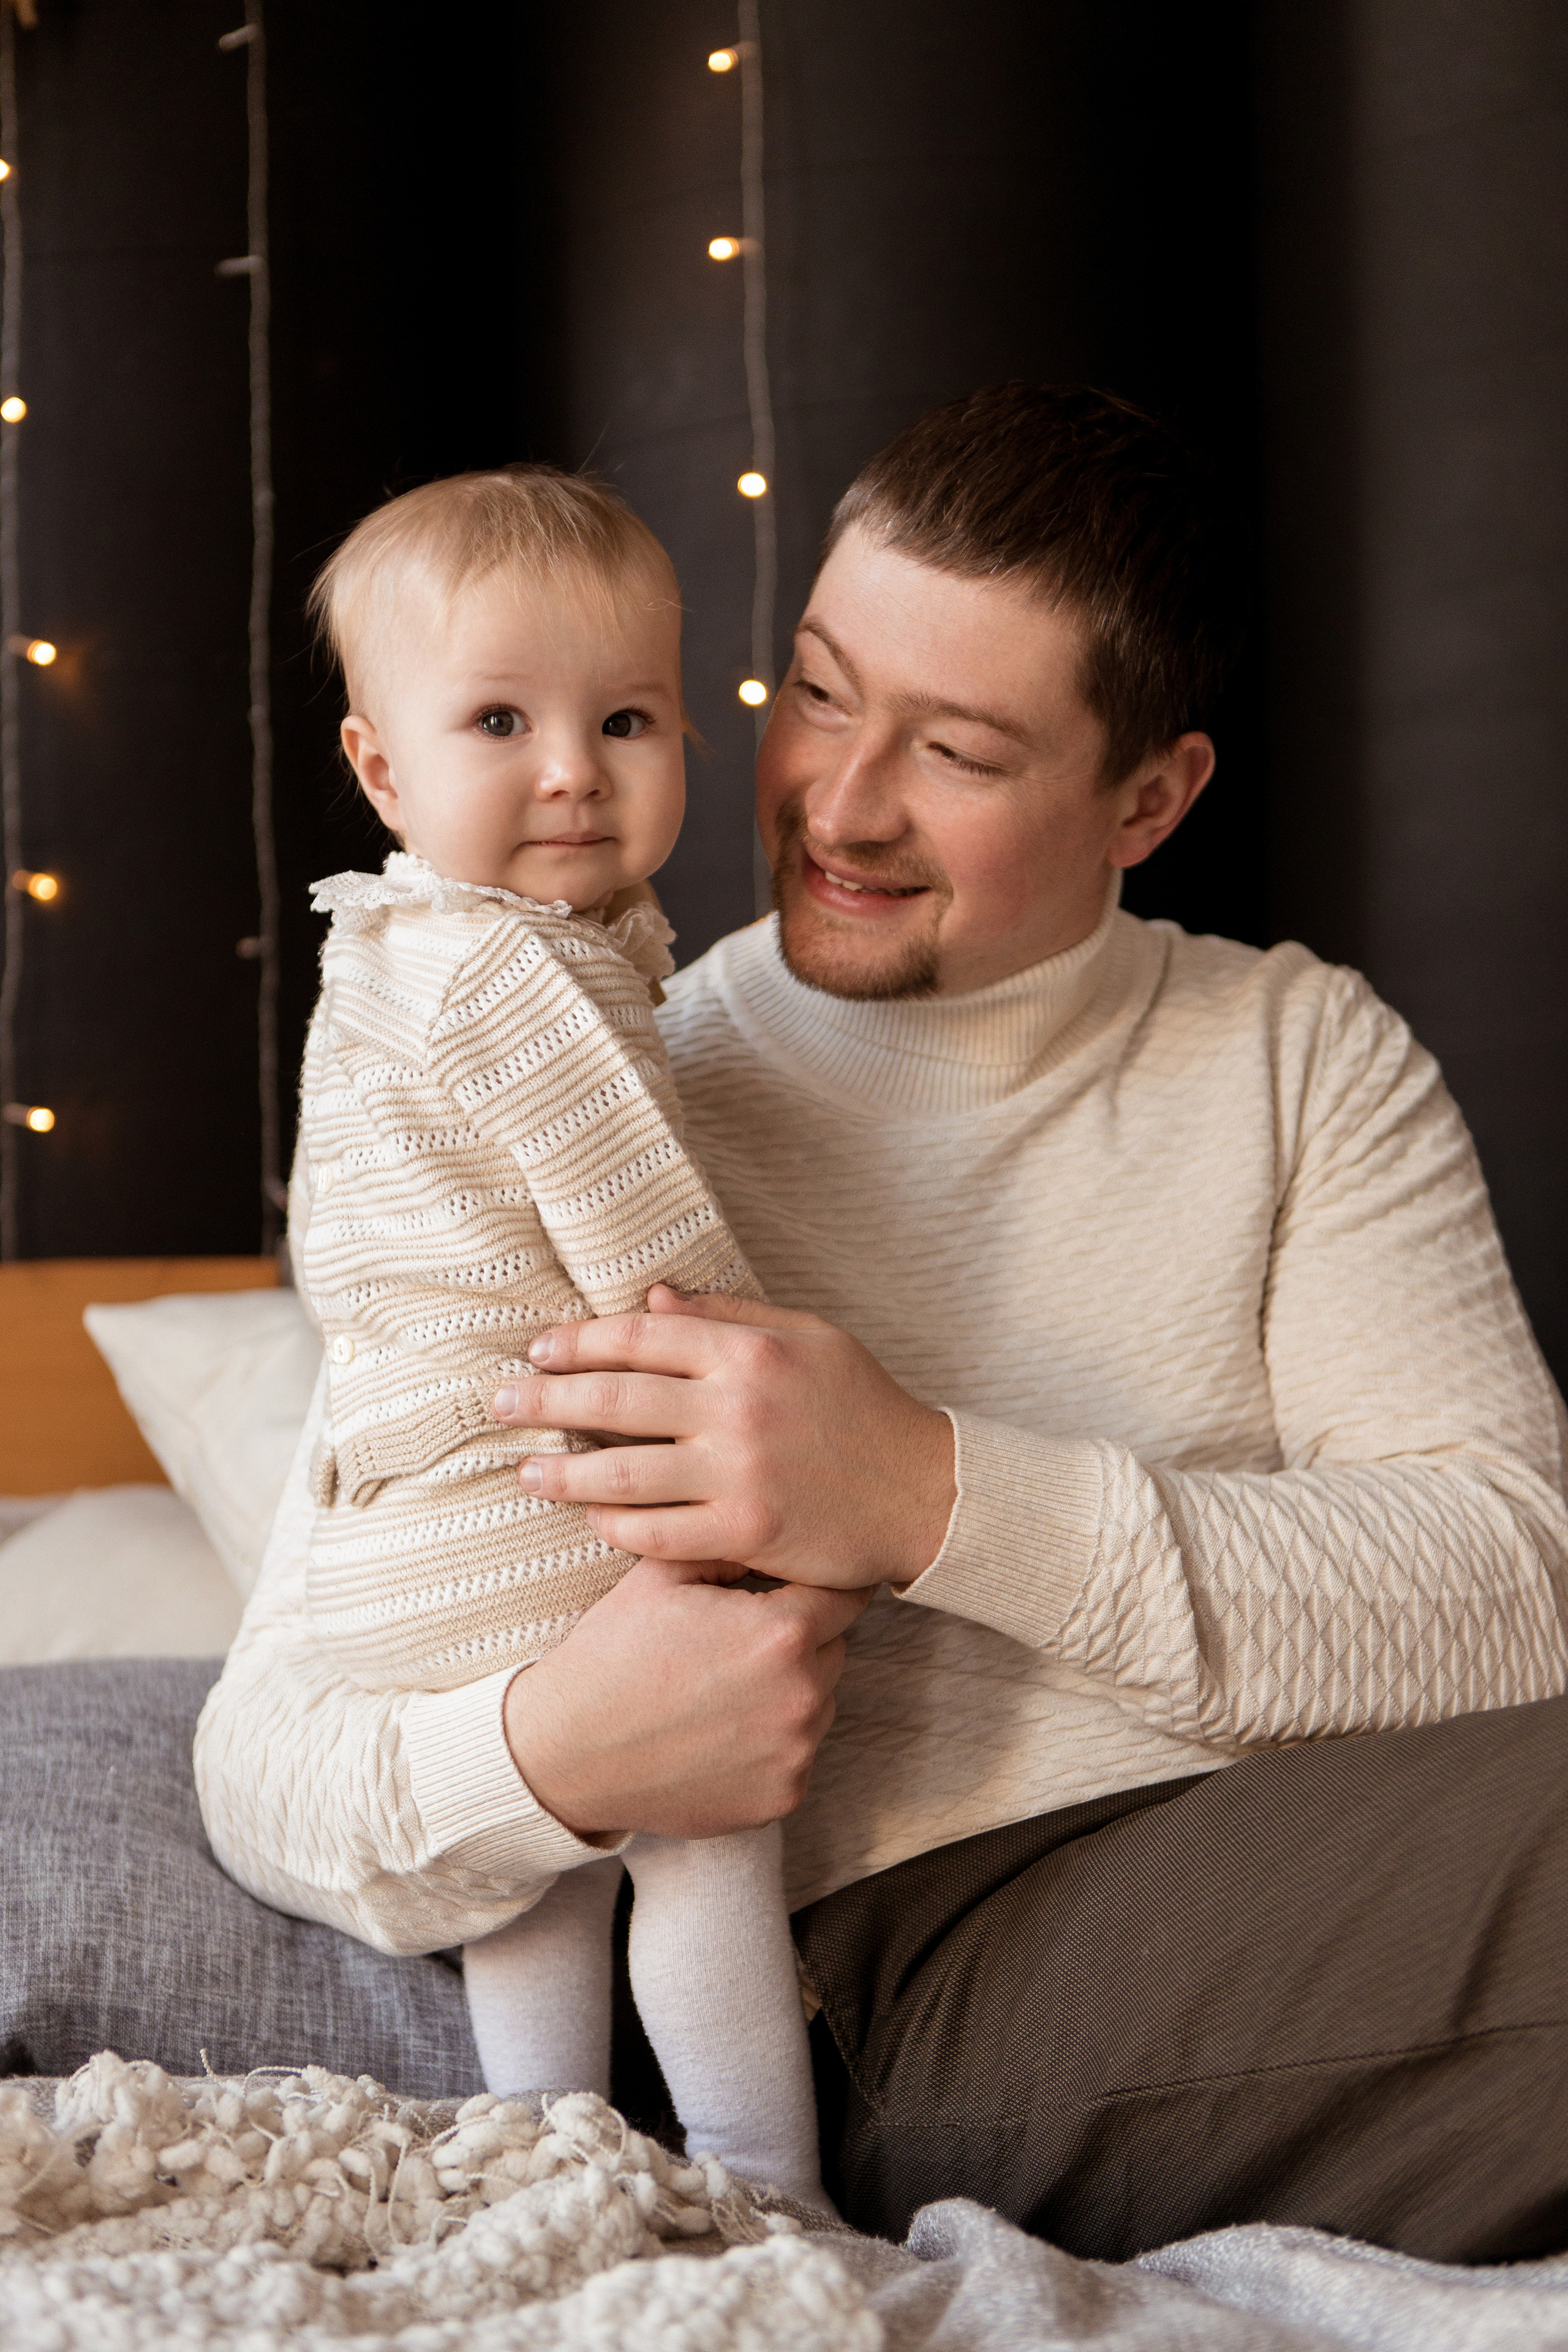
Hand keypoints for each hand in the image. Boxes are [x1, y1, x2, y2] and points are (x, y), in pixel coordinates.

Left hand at [490, 1287, 956, 1588]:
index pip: (638, 1339)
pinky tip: (589, 1517)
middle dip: (543, 1399)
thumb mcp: (809, 1337)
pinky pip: (657, 1532)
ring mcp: (739, 1476)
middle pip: (613, 1401)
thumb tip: (649, 1302)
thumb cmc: (866, 1405)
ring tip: (523, 1471)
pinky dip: (614, 1525)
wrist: (926, 1490)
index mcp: (750, 1352)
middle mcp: (737, 1410)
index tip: (537, 1348)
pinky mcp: (745, 1534)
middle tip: (498, 1402)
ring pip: (621, 1473)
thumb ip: (729, 1316)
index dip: (576, 1342)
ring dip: (560, 1473)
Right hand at [502, 1556, 871, 1837]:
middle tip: (739, 1640)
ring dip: (788, 1691)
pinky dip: (770, 1744)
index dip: (817, 1585)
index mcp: (781, 1634)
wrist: (567, 1750)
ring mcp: (795, 1753)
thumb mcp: (663, 1575)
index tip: (797, 1587)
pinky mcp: (783, 1798)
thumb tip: (773, 1531)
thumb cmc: (612, 1655)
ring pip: (818, 1703)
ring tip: (722, 1688)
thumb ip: (729, 1544)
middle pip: (832, 1649)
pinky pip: (796, 1755)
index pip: (841, 1595)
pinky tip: (718, 1733)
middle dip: (799, 1638)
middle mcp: (802, 1696)